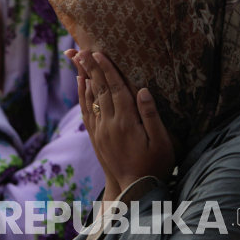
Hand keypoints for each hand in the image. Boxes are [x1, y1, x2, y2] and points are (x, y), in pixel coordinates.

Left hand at [76, 50, 173, 189]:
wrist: (135, 189)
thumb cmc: (156, 165)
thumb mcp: (161, 141)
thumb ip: (151, 115)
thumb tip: (142, 90)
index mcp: (126, 122)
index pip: (115, 89)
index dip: (107, 70)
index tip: (99, 53)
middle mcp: (109, 124)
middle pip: (99, 90)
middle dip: (91, 68)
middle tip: (80, 50)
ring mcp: (100, 131)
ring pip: (90, 99)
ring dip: (84, 78)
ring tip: (77, 61)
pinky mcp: (96, 138)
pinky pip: (86, 112)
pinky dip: (82, 96)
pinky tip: (81, 85)